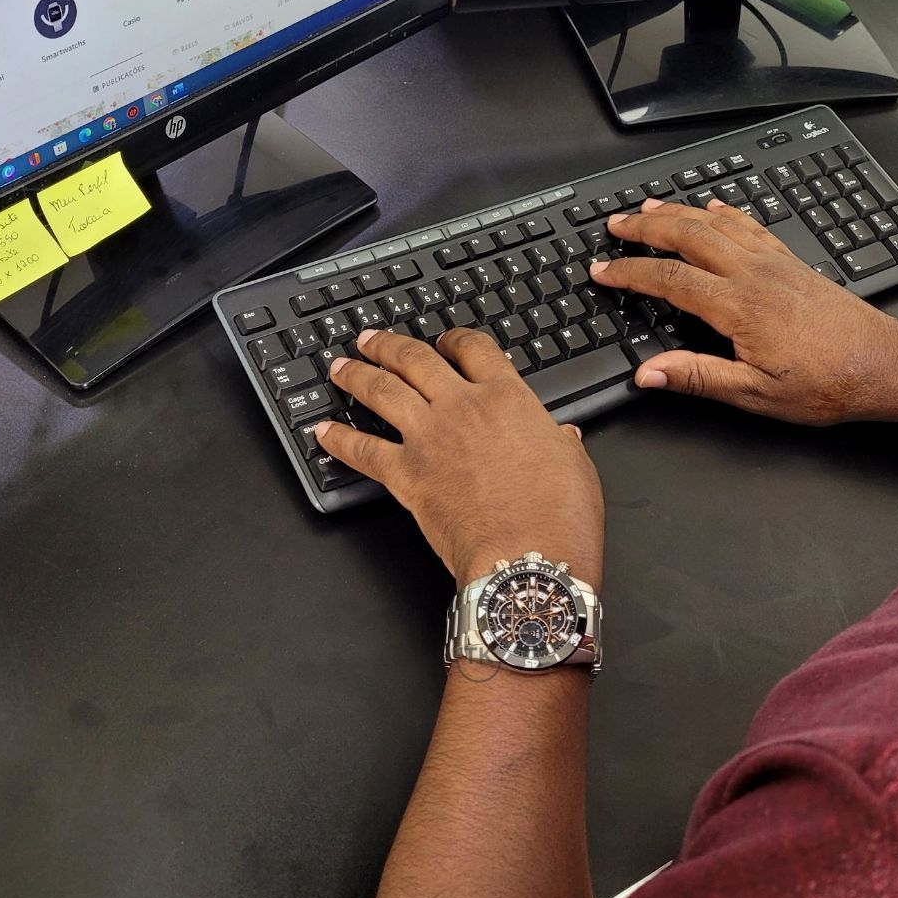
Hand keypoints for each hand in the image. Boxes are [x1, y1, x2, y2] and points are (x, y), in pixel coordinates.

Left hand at [314, 328, 604, 588]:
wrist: (527, 559)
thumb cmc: (558, 517)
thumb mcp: (575, 466)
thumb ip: (561, 442)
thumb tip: (563, 435)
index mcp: (508, 397)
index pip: (474, 349)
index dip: (455, 338)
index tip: (445, 340)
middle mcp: (462, 407)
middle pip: (415, 359)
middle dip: (388, 345)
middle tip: (371, 339)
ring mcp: (429, 439)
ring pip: (382, 391)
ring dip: (357, 375)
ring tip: (340, 367)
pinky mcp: (406, 475)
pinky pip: (362, 450)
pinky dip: (339, 439)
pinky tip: (323, 431)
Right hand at [590, 198, 897, 425]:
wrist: (882, 365)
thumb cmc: (825, 384)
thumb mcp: (754, 393)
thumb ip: (697, 377)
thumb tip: (648, 373)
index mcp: (739, 306)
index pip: (669, 280)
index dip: (629, 272)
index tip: (602, 270)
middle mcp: (754, 274)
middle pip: (688, 235)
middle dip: (645, 227)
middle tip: (615, 224)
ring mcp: (774, 263)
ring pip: (717, 223)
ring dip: (678, 211)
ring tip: (648, 206)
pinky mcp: (790, 263)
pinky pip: (750, 225)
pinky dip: (725, 211)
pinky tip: (714, 206)